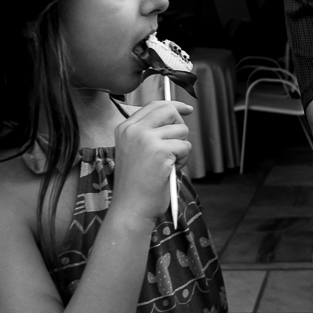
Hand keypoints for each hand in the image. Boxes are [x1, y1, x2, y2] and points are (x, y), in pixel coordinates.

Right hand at [111, 100, 192, 222]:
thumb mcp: (135, 151)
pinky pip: (185, 146)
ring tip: (169, 164)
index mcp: (125, 128)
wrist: (130, 207)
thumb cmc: (136, 184)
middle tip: (179, 143)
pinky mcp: (161, 151)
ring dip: (182, 148)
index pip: (154, 105)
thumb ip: (149, 133)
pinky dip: (183, 160)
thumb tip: (175, 118)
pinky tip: (170, 171)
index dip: (174, 105)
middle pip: (169, 110)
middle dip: (181, 125)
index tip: (187, 109)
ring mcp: (146, 139)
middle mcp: (133, 130)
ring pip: (181, 130)